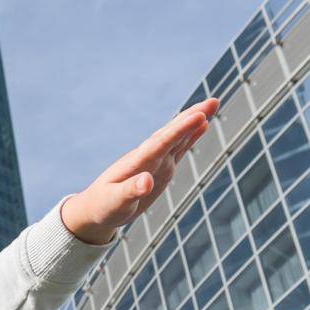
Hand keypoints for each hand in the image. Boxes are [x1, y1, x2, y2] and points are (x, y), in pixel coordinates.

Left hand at [60, 98, 218, 243]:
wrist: (96, 208)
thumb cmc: (103, 207)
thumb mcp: (115, 203)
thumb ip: (130, 191)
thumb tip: (146, 181)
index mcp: (137, 163)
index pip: (161, 143)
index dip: (180, 130)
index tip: (198, 116)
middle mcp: (148, 157)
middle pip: (172, 133)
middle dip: (191, 118)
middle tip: (213, 101)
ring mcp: (156, 161)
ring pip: (177, 137)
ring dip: (194, 121)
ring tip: (212, 104)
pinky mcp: (161, 168)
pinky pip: (179, 148)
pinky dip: (191, 136)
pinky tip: (202, 125)